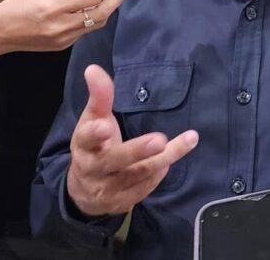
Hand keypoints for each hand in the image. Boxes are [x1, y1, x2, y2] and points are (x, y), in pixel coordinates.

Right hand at [0, 0, 129, 52]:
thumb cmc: (16, 9)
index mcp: (55, 8)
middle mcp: (61, 25)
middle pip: (101, 14)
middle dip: (115, 0)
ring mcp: (64, 38)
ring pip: (96, 24)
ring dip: (106, 9)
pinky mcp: (63, 46)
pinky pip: (84, 31)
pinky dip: (92, 19)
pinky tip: (91, 9)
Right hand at [66, 64, 198, 216]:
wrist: (84, 191)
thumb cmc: (93, 146)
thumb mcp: (92, 120)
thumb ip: (99, 96)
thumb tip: (93, 68)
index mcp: (84, 146)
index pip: (86, 138)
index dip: (94, 133)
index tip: (104, 125)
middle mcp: (94, 169)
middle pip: (115, 161)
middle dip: (137, 151)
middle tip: (159, 140)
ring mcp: (109, 188)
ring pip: (137, 174)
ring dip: (163, 159)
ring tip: (186, 141)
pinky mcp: (123, 201)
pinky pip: (144, 187)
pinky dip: (159, 173)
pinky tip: (173, 157)